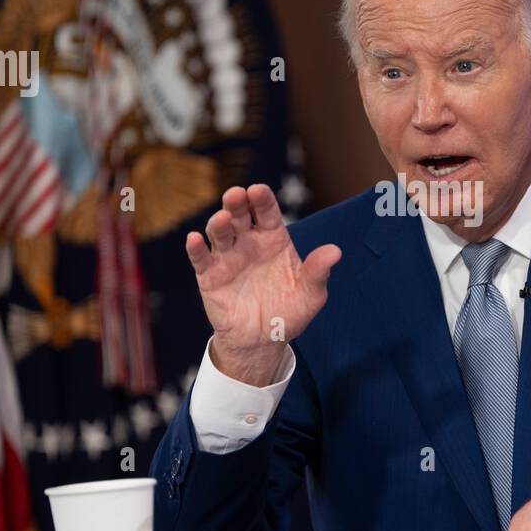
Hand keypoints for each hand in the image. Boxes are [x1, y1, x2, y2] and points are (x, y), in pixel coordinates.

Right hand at [185, 184, 340, 385]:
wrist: (264, 340)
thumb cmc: (290, 312)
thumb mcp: (310, 294)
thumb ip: (318, 272)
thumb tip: (335, 252)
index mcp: (273, 238)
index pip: (267, 212)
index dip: (262, 199)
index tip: (258, 190)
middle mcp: (249, 242)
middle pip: (240, 215)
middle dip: (236, 203)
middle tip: (236, 195)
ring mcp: (228, 257)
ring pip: (220, 233)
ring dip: (218, 223)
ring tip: (221, 219)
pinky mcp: (210, 276)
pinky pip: (201, 259)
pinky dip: (196, 248)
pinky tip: (195, 239)